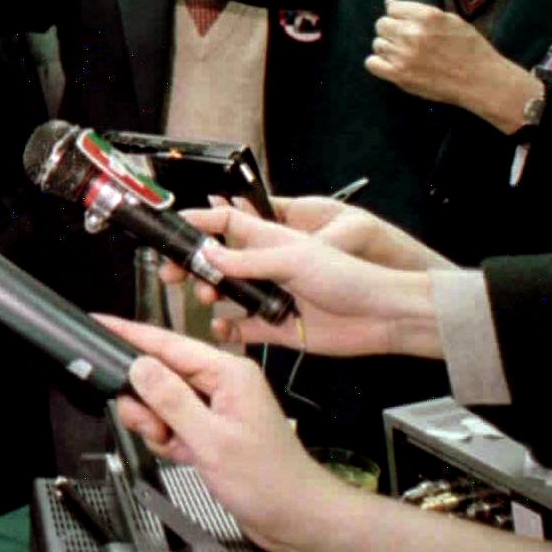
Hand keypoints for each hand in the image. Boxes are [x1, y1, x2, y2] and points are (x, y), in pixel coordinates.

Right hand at [100, 315, 345, 551]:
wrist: (297, 520)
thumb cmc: (269, 482)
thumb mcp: (211, 440)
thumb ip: (171, 400)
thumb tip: (138, 366)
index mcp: (228, 373)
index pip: (168, 343)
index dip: (130, 333)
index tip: (98, 323)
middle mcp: (221, 385)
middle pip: (161, 373)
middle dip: (145, 399)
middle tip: (147, 424)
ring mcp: (216, 409)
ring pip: (161, 401)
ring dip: (156, 424)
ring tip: (170, 445)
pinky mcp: (211, 431)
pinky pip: (172, 423)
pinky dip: (167, 439)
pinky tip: (179, 455)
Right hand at [176, 206, 446, 357]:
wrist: (380, 317)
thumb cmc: (347, 277)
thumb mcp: (294, 259)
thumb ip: (248, 259)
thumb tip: (207, 254)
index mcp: (270, 240)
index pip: (227, 223)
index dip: (200, 221)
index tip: (171, 227)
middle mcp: (265, 267)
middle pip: (217, 261)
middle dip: (191, 265)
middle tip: (171, 274)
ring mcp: (269, 297)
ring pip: (226, 294)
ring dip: (209, 295)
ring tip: (207, 299)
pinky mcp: (274, 328)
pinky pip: (241, 329)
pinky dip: (227, 330)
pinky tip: (221, 329)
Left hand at [366, 0, 540, 132]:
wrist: (481, 81)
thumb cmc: (470, 49)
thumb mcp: (452, 21)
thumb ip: (419, 11)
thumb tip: (389, 2)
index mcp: (427, 16)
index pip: (392, 7)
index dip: (398, 16)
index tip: (407, 24)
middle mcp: (413, 33)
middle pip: (381, 24)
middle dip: (391, 30)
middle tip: (406, 41)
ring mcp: (404, 55)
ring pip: (377, 44)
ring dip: (388, 48)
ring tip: (406, 55)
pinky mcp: (399, 75)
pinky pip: (371, 63)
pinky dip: (378, 63)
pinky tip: (393, 65)